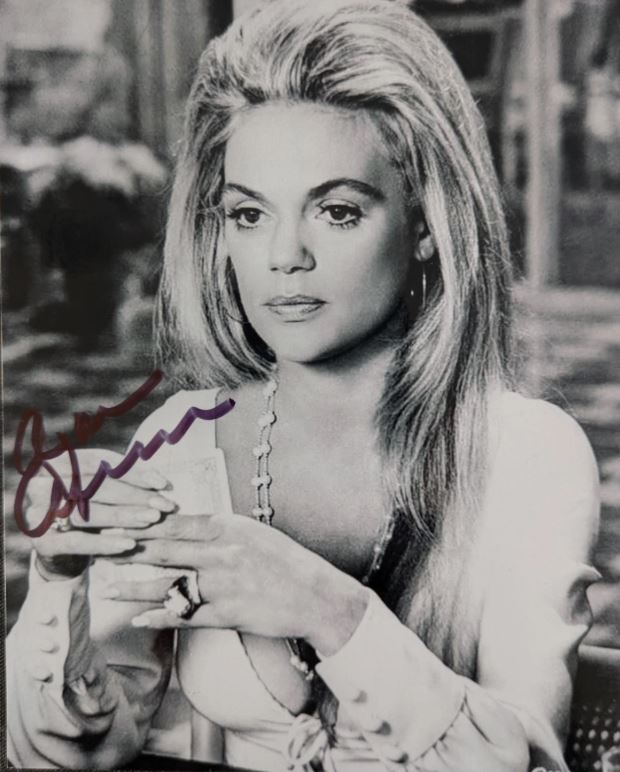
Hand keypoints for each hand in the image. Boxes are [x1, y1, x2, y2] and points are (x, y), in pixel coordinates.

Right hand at [24, 448, 175, 580]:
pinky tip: (129, 544)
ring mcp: (38, 512)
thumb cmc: (90, 511)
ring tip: (152, 519)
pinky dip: (104, 542)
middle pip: (95, 487)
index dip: (133, 473)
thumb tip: (162, 483)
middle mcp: (41, 484)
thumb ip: (125, 480)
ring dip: (123, 516)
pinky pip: (77, 541)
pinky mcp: (41, 541)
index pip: (100, 464)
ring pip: (87, 512)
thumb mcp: (104, 491)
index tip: (163, 484)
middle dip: (134, 496)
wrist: (61, 552)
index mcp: (57, 463)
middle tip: (164, 504)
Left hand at [101, 514, 368, 653]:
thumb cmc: (286, 562)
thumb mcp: (255, 533)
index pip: (177, 522)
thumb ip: (221, 529)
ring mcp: (223, 584)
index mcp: (229, 527)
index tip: (117, 522)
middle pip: (164, 549)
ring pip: (168, 584)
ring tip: (107, 589)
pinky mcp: (226, 613)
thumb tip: (188, 523)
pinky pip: (185, 616)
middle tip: (99, 548)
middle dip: (128, 548)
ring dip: (133, 588)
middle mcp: (223, 552)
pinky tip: (137, 620)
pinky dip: (159, 617)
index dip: (143, 523)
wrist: (316, 595)